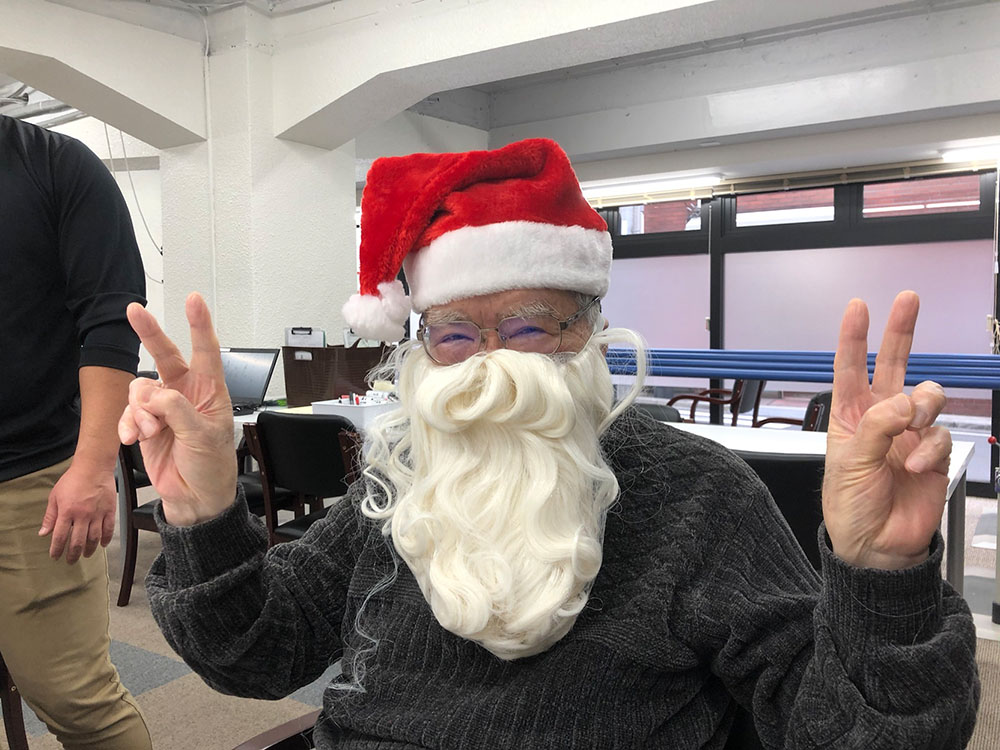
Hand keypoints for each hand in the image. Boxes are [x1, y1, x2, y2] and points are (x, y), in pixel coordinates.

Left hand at [39, 462, 115, 562]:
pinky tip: (102, 544)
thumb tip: (44, 532)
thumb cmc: (74, 479)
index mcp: (67, 512)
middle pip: (78, 542)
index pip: (60, 537)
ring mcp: (98, 514)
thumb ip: (50, 516)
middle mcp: (83, 515)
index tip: (55, 556)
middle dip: (73, 554)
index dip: (57, 550)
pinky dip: (106, 539)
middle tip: (71, 560)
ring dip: (89, 549)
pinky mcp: (110, 510)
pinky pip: (109, 529)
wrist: (94, 467)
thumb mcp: (55, 496)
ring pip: (94, 538)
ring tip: (86, 555)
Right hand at [118, 293, 237, 525]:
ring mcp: (164, 408)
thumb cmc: (211, 467)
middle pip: (166, 356)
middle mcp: (187, 394)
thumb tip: (156, 394)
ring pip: (140, 388)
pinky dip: (128, 424)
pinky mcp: (145, 424)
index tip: (194, 300)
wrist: (194, 499)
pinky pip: (128, 412)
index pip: (207, 352)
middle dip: (150, 333)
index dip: (200, 325)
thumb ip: (179, 412)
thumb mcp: (203, 437)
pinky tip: (133, 439)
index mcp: (211, 392)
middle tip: (133, 310)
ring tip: (148, 432)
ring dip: (139, 409)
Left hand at [822, 290, 950, 569]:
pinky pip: (941, 433)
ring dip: (922, 405)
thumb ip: (876, 427)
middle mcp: (879, 419)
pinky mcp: (934, 452)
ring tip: (911, 425)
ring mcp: (908, 434)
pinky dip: (931, 447)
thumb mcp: (849, 464)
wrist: (878, 546)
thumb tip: (903, 402)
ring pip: (927, 396)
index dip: (854, 337)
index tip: (857, 307)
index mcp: (848, 417)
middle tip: (907, 300)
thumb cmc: (851, 508)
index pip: (851, 369)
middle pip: (893, 366)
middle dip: (900, 332)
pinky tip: (917, 465)